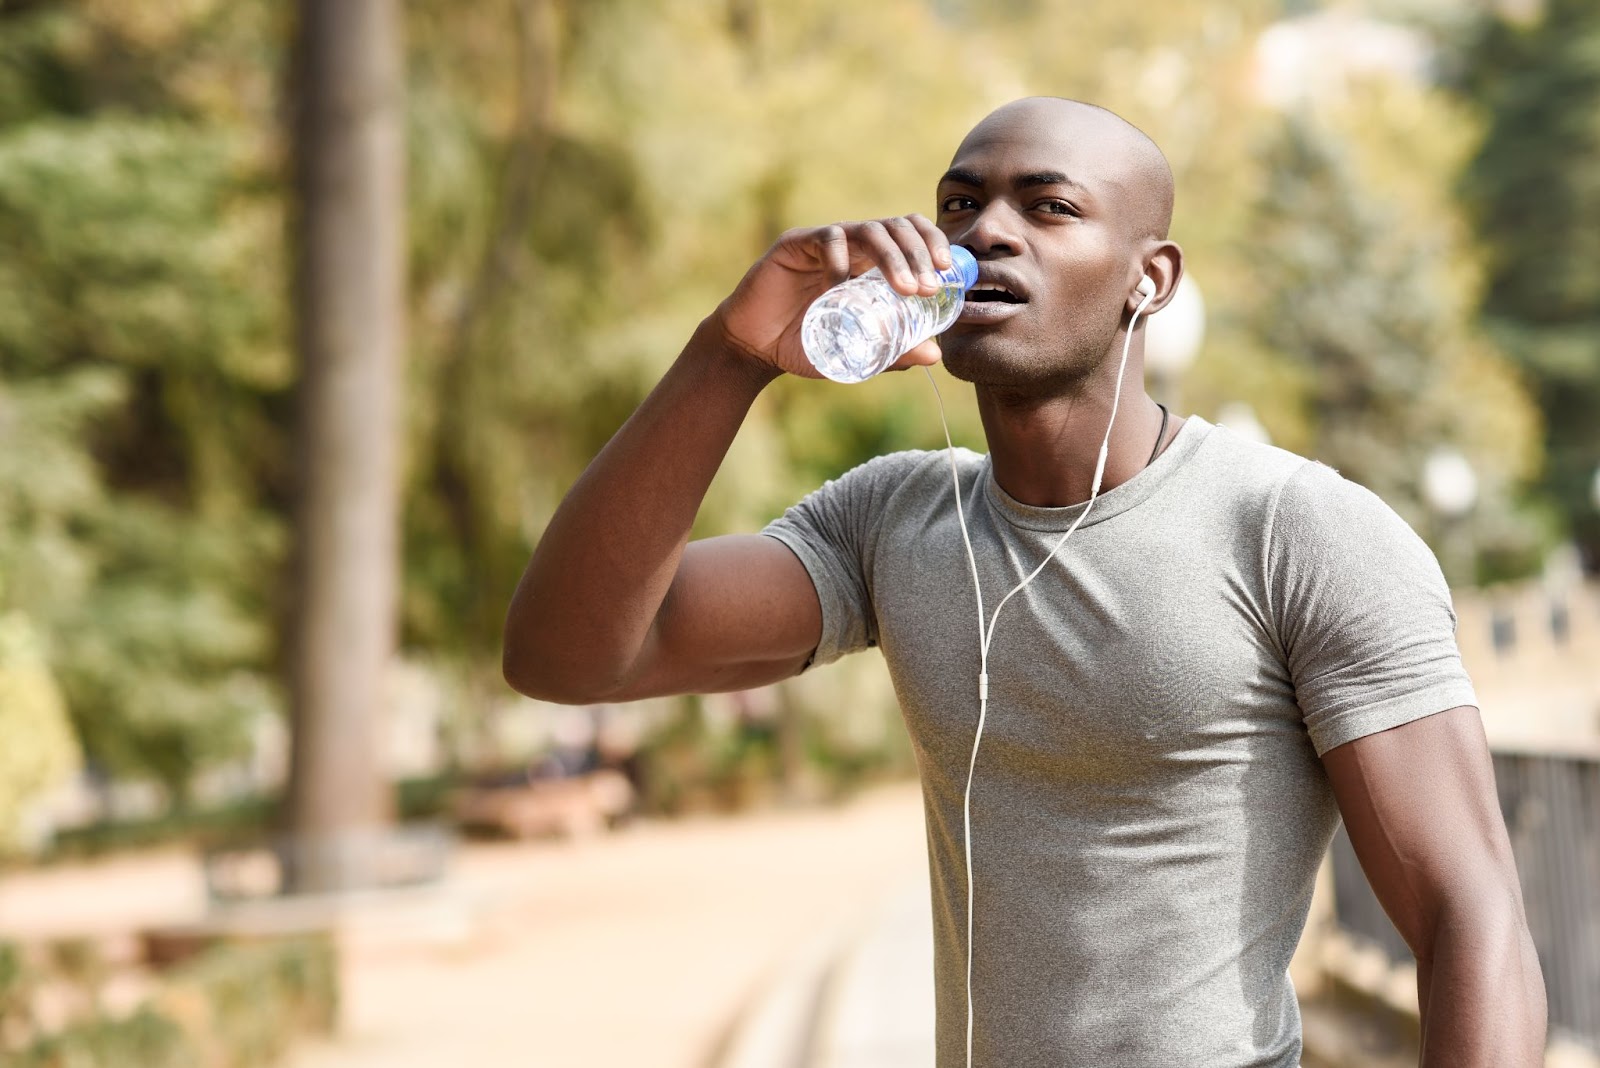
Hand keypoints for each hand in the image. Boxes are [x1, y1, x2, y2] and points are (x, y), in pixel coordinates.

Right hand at [711, 215, 954, 378]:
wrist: (754, 349)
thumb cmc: (806, 345)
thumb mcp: (857, 353)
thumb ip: (892, 351)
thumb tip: (935, 354)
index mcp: (871, 262)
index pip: (911, 235)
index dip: (934, 245)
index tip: (948, 274)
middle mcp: (852, 245)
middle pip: (897, 227)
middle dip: (920, 253)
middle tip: (928, 287)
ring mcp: (825, 242)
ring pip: (870, 230)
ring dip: (894, 257)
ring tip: (905, 289)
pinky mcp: (796, 244)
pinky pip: (829, 240)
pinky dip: (842, 262)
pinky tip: (842, 287)